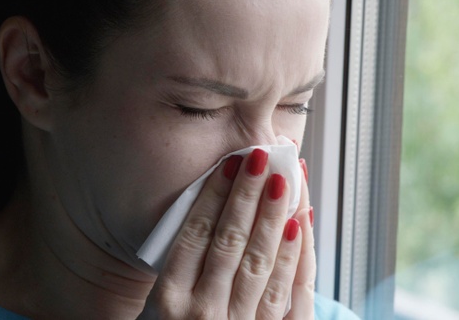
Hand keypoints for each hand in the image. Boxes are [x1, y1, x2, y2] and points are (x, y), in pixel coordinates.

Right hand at [138, 149, 314, 318]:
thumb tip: (206, 214)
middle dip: (249, 196)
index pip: (195, 237)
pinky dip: (297, 258)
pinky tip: (300, 225)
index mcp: (169, 306)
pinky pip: (291, 296)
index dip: (214, 197)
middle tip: (263, 155)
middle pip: (230, 242)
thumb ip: (178, 272)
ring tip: (287, 177)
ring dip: (276, 216)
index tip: (230, 165)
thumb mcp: (159, 312)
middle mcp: (203, 316)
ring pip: (262, 262)